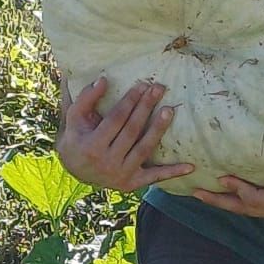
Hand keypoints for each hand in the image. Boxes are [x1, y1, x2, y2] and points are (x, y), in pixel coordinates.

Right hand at [57, 78, 194, 192]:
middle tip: (159, 89)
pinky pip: (154, 177)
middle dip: (146, 108)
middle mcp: (107, 162)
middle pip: (132, 131)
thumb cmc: (76, 138)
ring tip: (169, 110)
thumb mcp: (73, 118)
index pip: (116, 119)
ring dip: (158, 129)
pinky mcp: (131, 183)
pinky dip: (172, 172)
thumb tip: (103, 80)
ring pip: (144, 149)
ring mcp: (121, 174)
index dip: (130, 101)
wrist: (74, 170)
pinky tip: (190, 166)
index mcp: (92, 145)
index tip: (142, 85)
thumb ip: (85, 98)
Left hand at [193, 147, 263, 223]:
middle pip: (245, 209)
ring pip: (248, 210)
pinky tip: (227, 194)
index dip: (241, 190)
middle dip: (221, 202)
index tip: (223, 177)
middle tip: (196, 193)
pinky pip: (255, 207)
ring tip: (203, 195)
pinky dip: (238, 201)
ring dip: (225, 203)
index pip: (260, 199)